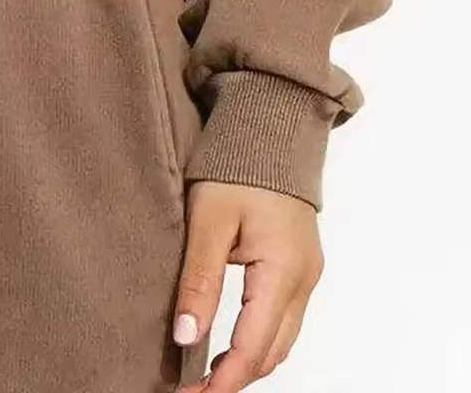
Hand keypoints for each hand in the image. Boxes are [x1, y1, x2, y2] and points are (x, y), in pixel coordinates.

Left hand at [174, 181, 323, 391]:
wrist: (269, 126)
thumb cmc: (238, 164)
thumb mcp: (209, 220)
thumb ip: (199, 279)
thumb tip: (186, 337)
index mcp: (284, 270)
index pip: (255, 347)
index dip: (223, 380)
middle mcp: (304, 278)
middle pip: (273, 351)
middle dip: (235, 378)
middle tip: (191, 390)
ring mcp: (305, 272)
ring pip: (280, 338)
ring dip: (246, 361)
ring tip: (203, 374)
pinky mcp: (298, 263)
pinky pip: (281, 316)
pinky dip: (256, 337)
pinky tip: (227, 339)